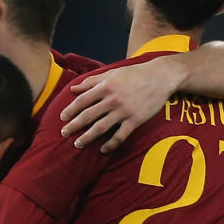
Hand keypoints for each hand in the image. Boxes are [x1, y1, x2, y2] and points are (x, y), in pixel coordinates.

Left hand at [60, 56, 179, 152]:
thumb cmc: (134, 74)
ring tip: (77, 144)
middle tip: (63, 134)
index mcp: (105, 87)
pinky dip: (110, 144)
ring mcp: (124, 111)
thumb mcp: (111, 73)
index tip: (62, 118)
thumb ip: (91, 81)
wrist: (161, 77)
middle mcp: (112, 100)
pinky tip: (103, 150)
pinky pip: (120, 135)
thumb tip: (73, 89)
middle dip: (74, 126)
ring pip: (101, 128)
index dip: (70, 110)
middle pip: (88, 116)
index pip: (82, 101)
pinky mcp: (136, 120)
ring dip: (87, 138)